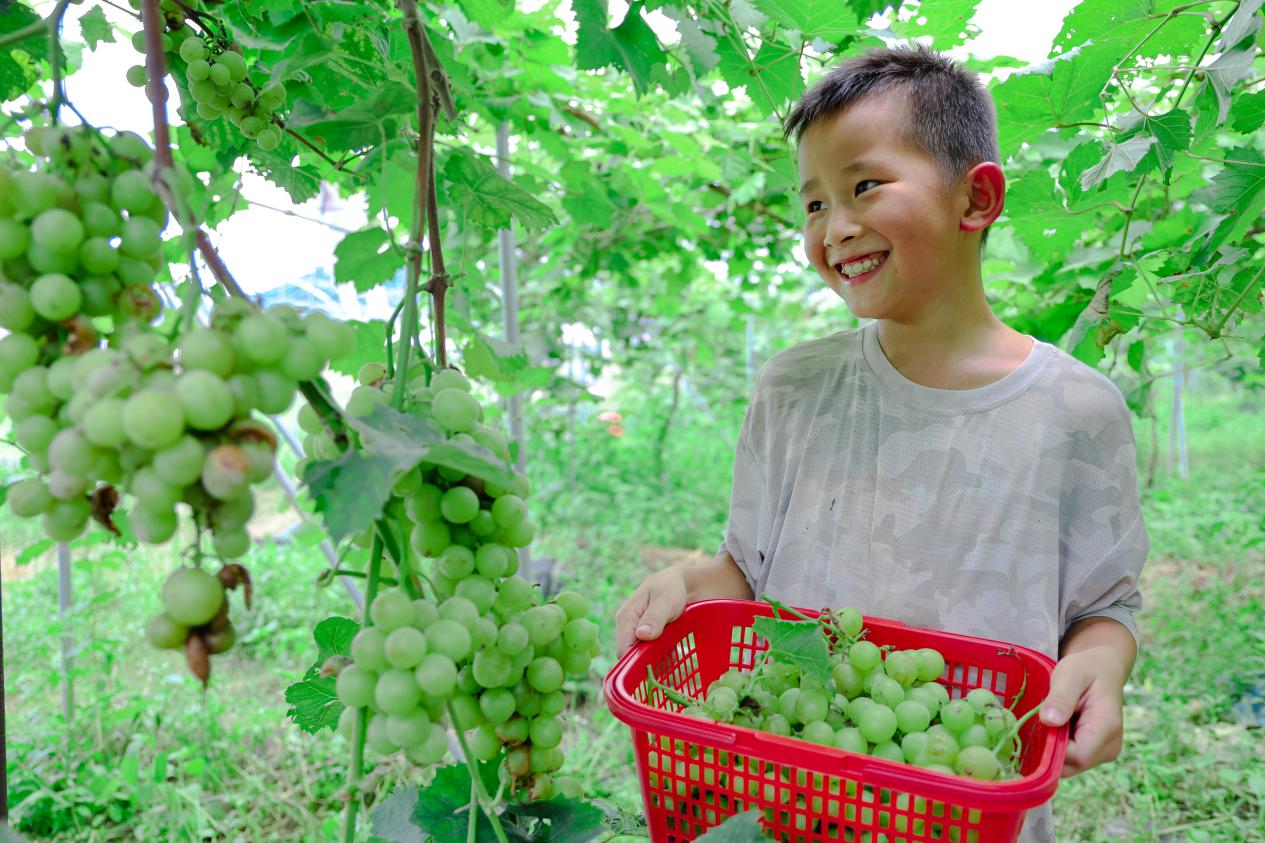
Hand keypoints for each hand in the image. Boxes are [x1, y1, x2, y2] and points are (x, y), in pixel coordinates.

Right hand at [614, 568, 688, 656]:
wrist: (680, 583)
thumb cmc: (671, 588)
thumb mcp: (665, 601)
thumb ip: (654, 618)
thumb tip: (641, 635)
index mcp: (626, 617)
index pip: (622, 649)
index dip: (636, 662)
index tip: (656, 667)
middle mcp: (627, 627)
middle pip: (631, 655)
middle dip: (648, 663)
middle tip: (669, 663)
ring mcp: (636, 632)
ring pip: (641, 656)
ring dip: (656, 661)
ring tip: (673, 658)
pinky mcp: (646, 637)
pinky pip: (649, 653)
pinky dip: (660, 657)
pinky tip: (673, 655)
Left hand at [1039, 648, 1125, 776]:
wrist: (1103, 669)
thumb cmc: (1087, 669)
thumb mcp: (1070, 675)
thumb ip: (1061, 698)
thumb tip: (1049, 721)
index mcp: (1107, 728)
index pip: (1076, 756)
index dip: (1052, 747)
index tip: (1041, 725)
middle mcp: (1110, 747)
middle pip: (1072, 765)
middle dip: (1051, 748)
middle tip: (1045, 719)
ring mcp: (1104, 753)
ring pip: (1069, 765)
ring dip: (1054, 747)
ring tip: (1054, 719)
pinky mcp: (1096, 753)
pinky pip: (1071, 760)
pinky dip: (1059, 746)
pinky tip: (1058, 726)